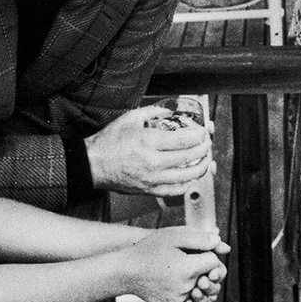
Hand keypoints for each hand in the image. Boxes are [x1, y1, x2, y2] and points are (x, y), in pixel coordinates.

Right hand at [86, 106, 212, 195]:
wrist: (93, 165)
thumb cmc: (109, 142)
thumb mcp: (130, 118)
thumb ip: (152, 112)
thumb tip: (169, 111)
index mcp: (148, 142)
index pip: (184, 140)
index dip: (199, 135)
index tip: (203, 132)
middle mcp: (153, 163)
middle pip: (189, 158)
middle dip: (204, 149)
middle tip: (207, 143)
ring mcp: (152, 179)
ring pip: (187, 177)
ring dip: (200, 168)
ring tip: (205, 160)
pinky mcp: (149, 190)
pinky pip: (175, 191)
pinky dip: (187, 184)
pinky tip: (190, 177)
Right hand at [120, 226, 227, 301]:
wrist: (125, 270)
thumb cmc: (148, 249)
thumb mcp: (174, 236)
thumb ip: (200, 238)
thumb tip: (221, 244)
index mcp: (188, 269)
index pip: (214, 262)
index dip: (209, 254)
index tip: (199, 250)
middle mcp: (185, 287)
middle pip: (210, 281)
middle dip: (207, 270)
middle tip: (196, 261)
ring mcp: (178, 299)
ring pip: (201, 294)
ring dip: (200, 284)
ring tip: (190, 274)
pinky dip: (187, 294)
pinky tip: (181, 284)